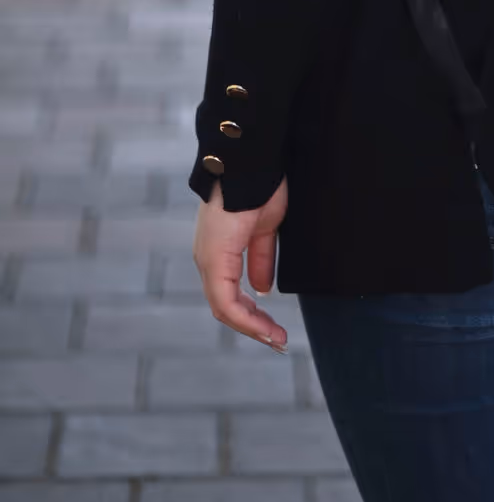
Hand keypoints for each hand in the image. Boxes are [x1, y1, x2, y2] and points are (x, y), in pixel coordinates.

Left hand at [193, 177, 289, 347]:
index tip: (274, 328)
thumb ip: (262, 258)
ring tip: (276, 338)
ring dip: (251, 326)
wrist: (252, 161)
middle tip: (278, 339)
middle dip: (253, 326)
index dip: (252, 315)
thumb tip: (262, 287)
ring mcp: (208, 259)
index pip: (229, 294)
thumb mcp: (266, 228)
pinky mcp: (213, 258)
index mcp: (219, 250)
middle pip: (225, 307)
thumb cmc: (260, 186)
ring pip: (224, 308)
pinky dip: (246, 317)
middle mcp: (207, 259)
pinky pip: (225, 300)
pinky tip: (265, 327)